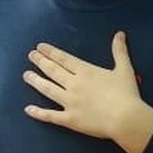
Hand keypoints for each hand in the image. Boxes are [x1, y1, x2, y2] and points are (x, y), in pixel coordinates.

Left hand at [22, 33, 152, 152]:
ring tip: (26, 75)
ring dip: (36, 81)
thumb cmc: (126, 94)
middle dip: (40, 62)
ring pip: (48, 89)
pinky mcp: (69, 119)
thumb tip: (120, 33)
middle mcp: (73, 84)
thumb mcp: (125, 69)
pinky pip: (50, 116)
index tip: (40, 47)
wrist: (125, 118)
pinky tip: (28, 109)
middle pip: (53, 71)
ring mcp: (69, 102)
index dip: (51, 52)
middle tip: (31, 56)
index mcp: (86, 71)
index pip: (64, 59)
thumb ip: (119, 51)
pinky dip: (38, 113)